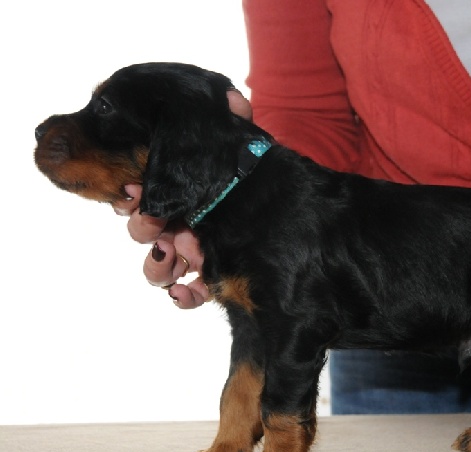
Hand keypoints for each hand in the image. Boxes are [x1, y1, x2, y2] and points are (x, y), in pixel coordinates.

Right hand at [113, 89, 252, 308]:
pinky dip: (184, 295)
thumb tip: (235, 99)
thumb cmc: (261, 178)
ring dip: (159, 267)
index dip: (138, 195)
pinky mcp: (214, 280)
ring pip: (161, 266)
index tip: (134, 194)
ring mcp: (198, 252)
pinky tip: (186, 292)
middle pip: (148, 231)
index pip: (150, 193)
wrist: (297, 218)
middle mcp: (187, 219)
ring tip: (173, 261)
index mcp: (187, 188)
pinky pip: (189, 292)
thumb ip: (237, 122)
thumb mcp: (246, 146)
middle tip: (158, 229)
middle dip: (146, 231)